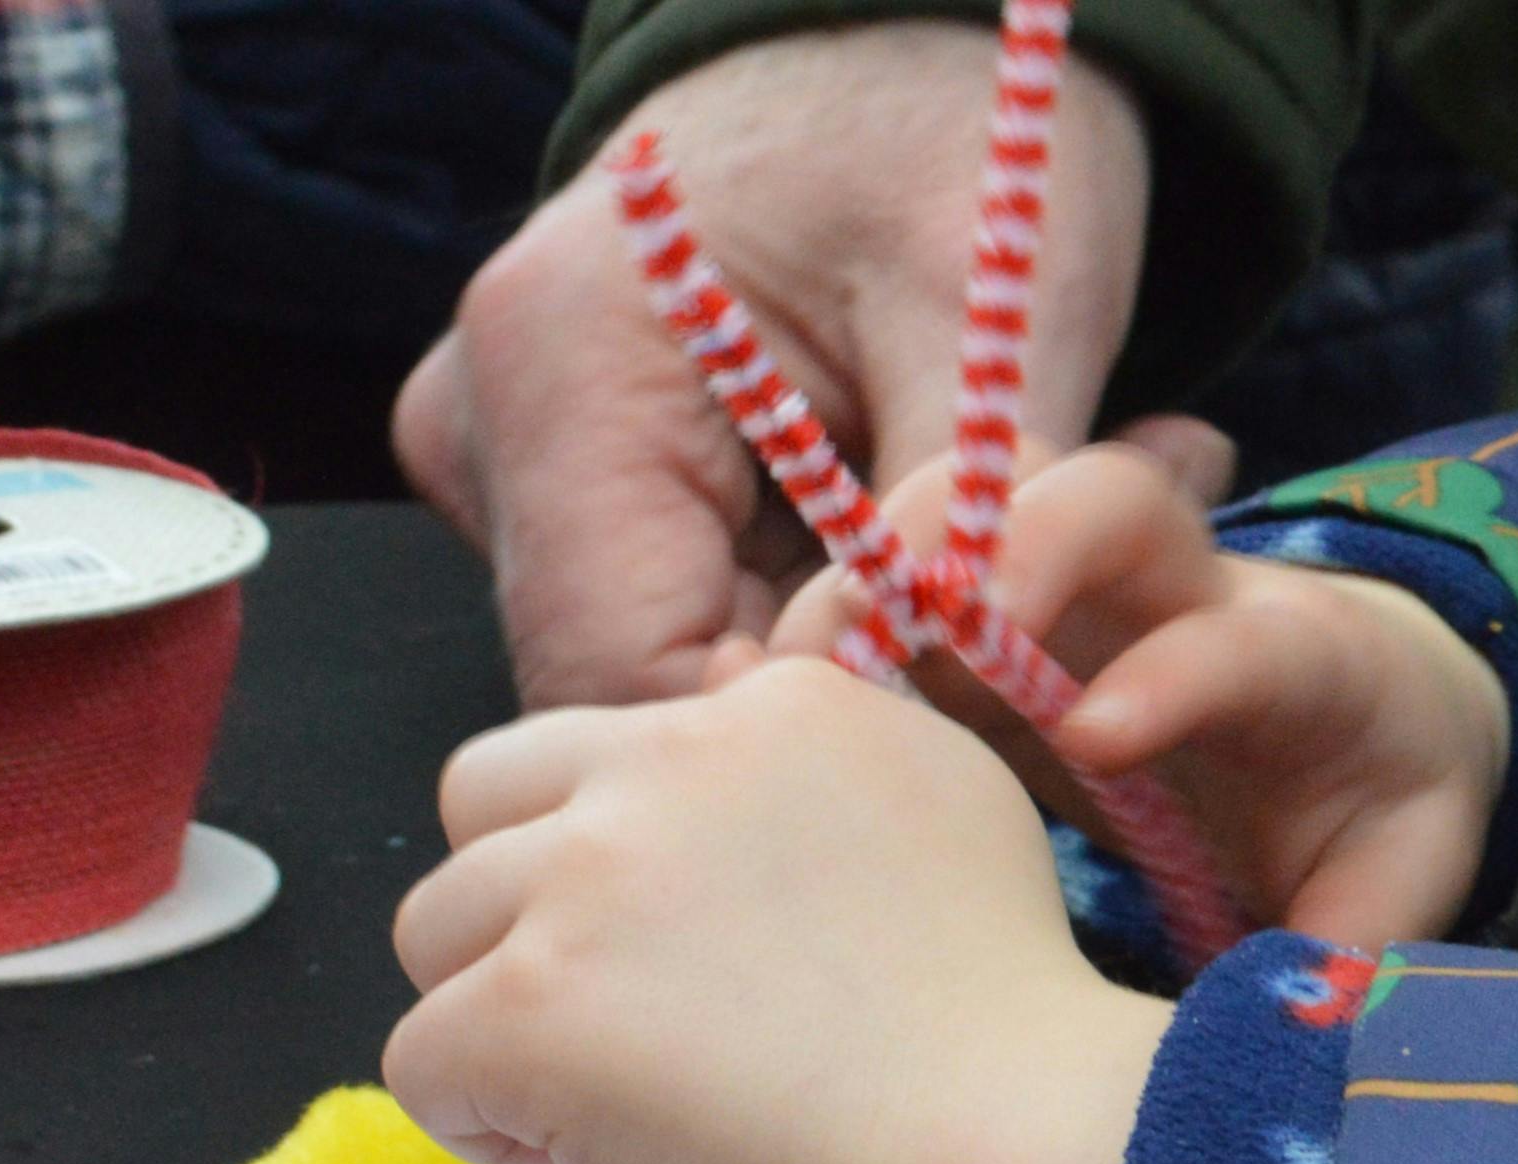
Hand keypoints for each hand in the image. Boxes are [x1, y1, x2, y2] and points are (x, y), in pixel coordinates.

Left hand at [384, 652, 1166, 1163]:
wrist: (1021, 1147)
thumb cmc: (1006, 1033)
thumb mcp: (947, 817)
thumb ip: (821, 779)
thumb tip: (722, 742)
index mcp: (777, 710)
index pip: (609, 752)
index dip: (625, 861)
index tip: (698, 954)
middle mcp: (668, 763)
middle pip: (482, 802)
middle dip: (518, 907)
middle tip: (612, 1014)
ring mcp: (591, 879)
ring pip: (433, 931)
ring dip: (496, 1015)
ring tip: (605, 1099)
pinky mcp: (532, 1004)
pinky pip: (422, 1061)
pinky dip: (484, 1124)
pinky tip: (587, 1154)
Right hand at [391, 23, 1153, 709]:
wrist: (890, 32)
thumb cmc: (941, 129)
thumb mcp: (989, 311)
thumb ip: (968, 523)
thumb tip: (975, 696)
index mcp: (560, 369)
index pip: (630, 680)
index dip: (795, 740)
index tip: (961, 730)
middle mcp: (489, 432)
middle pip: (642, 690)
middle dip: (840, 708)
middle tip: (1028, 676)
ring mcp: (512, 466)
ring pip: (676, 669)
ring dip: (844, 669)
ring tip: (1006, 603)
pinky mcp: (566, 485)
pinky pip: (689, 616)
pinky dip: (821, 623)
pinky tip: (934, 577)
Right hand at [772, 444, 1511, 945]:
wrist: (1355, 728)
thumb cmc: (1368, 819)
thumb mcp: (1396, 885)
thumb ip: (1355, 945)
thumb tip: (1297, 1027)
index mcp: (1299, 662)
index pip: (1239, 641)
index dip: (1172, 674)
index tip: (1094, 740)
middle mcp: (1178, 595)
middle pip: (1098, 503)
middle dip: (1003, 546)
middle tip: (911, 630)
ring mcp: (1072, 595)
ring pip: (976, 515)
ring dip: (883, 573)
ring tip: (797, 672)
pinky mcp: (984, 628)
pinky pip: (898, 585)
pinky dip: (823, 626)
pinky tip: (742, 687)